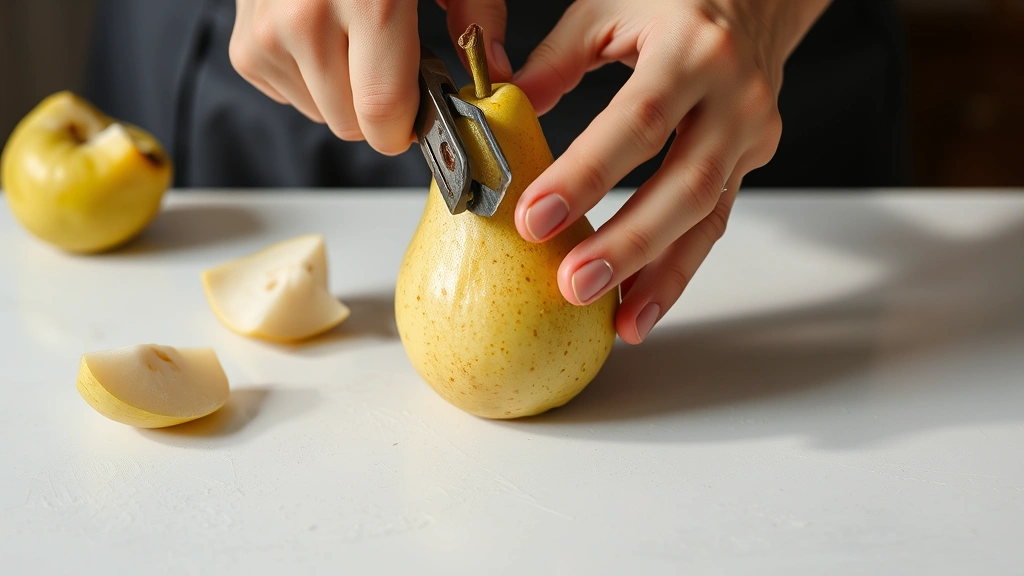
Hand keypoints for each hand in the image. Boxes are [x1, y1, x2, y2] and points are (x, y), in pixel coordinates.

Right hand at [229, 0, 511, 154]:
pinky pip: (292, 96)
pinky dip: (312, 78)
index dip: (408, 128)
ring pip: (322, 114)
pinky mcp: (245, 47)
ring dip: (345, 93)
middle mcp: (307, 21)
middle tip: (391, 61)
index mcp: (369, 2)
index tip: (421, 115)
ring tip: (354, 38)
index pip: (383, 114)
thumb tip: (496, 75)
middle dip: (379, 109)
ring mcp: (268, 35)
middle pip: (352, 125)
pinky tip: (322, 35)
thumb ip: (477, 16)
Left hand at [511, 0, 829, 343]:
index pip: (635, 122)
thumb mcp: (608, 9)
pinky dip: (678, 269)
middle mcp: (732, 96)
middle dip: (628, 243)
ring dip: (661, 276)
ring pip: (706, 217)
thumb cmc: (676, 1)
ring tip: (619, 321)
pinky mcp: (750, 162)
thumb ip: (554, 62)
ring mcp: (750, 134)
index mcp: (690, 49)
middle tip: (574, 285)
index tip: (534, 218)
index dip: (586, 176)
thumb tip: (498, 113)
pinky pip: (713, 223)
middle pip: (682, 184)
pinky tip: (643, 304)